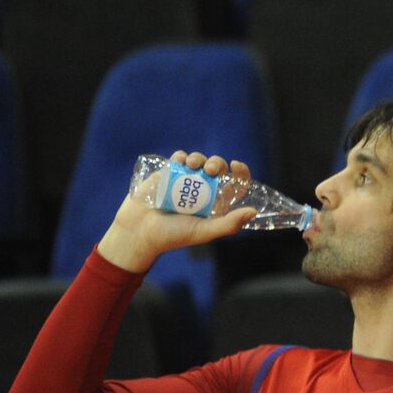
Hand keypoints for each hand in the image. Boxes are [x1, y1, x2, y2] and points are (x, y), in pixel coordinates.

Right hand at [98, 150, 258, 273]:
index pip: (235, 185)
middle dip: (217, 163)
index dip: (240, 173)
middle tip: (211, 169)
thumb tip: (253, 211)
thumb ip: (228, 224)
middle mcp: (203, 191)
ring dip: (199, 158)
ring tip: (192, 164)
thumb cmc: (173, 236)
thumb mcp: (204, 232)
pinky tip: (180, 161)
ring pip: (199, 161)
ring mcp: (185, 181)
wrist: (139, 231)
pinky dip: (181, 156)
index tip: (236, 166)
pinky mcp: (168, 174)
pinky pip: (178, 160)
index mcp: (215, 204)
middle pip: (217, 169)